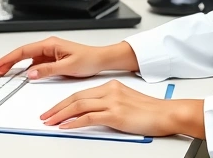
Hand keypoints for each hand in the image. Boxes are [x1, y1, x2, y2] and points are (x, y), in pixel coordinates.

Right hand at [0, 37, 137, 78]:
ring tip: (4, 73)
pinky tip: (20, 75)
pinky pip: (35, 64)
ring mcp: (49, 53)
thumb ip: (47, 70)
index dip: (8, 58)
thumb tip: (30, 73)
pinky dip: (26, 69)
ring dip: (15, 66)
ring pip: (27, 59)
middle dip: (8, 62)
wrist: (101, 59)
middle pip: (22, 54)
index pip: (23, 51)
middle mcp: (48, 46)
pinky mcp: (52, 60)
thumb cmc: (88, 59)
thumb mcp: (67, 67)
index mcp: (50, 44)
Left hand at [41, 79, 204, 138]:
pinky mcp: (115, 114)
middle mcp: (109, 91)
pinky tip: (65, 126)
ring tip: (50, 122)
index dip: (64, 102)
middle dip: (57, 107)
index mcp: (111, 86)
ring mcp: (112, 102)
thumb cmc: (150, 111)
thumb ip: (109, 104)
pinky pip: (89, 117)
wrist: (167, 113)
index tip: (54, 109)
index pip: (80, 92)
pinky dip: (74, 122)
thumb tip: (91, 113)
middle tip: (45, 116)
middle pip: (76, 97)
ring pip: (79, 105)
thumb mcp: (126, 102)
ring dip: (61, 114)